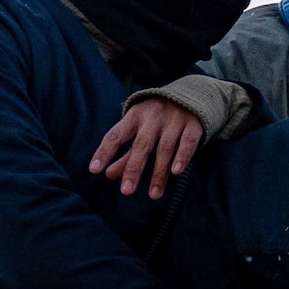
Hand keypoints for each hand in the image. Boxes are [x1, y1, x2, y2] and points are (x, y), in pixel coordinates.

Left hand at [90, 98, 204, 198]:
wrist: (192, 93)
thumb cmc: (158, 117)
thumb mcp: (139, 130)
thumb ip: (125, 153)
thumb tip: (107, 175)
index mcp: (134, 116)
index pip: (116, 135)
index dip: (105, 152)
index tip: (94, 170)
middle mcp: (153, 117)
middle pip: (141, 145)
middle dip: (133, 169)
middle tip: (126, 191)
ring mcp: (174, 119)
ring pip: (165, 148)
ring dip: (159, 172)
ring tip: (153, 195)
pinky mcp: (193, 124)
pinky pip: (187, 142)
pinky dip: (182, 156)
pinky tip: (176, 172)